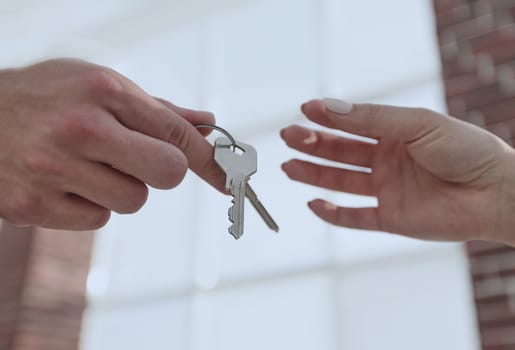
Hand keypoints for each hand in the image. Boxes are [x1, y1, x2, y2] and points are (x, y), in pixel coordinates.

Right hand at [0, 59, 224, 229]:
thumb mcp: (100, 85)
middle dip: (162, 171)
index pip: (177, 132)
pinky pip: (98, 219)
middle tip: (136, 158)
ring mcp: (54, 169)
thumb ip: (157, 109)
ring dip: (123, 188)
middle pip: (167, 173)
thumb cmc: (49, 97)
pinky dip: (92, 204)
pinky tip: (66, 182)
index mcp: (104, 90)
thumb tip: (207, 123)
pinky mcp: (34, 205)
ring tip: (90, 165)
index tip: (230, 178)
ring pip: (134, 201)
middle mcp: (81, 129)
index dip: (211, 160)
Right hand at [281, 99, 514, 244]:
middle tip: (289, 136)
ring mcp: (387, 190)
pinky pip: (356, 217)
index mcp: (395, 134)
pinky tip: (314, 203)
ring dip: (314, 173)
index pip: (352, 124)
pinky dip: (334, 213)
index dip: (327, 117)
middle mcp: (387, 161)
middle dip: (313, 144)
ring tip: (288, 166)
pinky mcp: (391, 218)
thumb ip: (374, 119)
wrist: (496, 193)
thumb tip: (330, 107)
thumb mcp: (418, 124)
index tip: (304, 109)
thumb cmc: (466, 150)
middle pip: (341, 152)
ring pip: (341, 182)